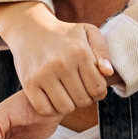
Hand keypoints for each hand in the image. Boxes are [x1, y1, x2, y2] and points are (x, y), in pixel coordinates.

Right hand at [0, 2, 114, 114]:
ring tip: (68, 94)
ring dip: (69, 105)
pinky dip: (51, 109)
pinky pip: (45, 109)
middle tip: (79, 90)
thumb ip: (102, 51)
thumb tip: (108, 72)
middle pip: (82, 100)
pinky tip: (53, 97)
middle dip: (85, 98)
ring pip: (65, 107)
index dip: (99, 92)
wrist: (30, 29)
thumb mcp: (88, 32)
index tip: (93, 87)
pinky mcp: (29, 83)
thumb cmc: (64, 34)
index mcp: (80, 52)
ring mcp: (43, 74)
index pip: (97, 88)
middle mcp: (62, 63)